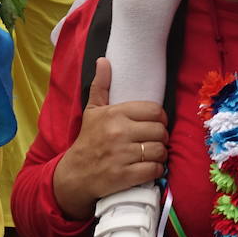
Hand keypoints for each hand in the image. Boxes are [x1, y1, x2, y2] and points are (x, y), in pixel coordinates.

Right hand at [52, 58, 168, 219]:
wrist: (75, 174)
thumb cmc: (88, 139)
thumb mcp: (92, 110)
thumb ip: (101, 85)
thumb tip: (103, 60)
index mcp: (114, 114)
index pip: (154, 111)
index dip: (161, 118)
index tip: (156, 124)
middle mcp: (119, 133)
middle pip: (160, 131)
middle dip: (162, 137)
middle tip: (156, 140)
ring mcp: (122, 155)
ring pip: (159, 151)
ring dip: (161, 154)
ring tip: (155, 153)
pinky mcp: (124, 176)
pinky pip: (154, 170)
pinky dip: (157, 169)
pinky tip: (151, 167)